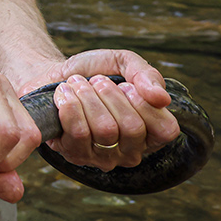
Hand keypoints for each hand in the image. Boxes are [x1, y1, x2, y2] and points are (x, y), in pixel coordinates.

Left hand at [43, 50, 180, 171]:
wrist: (55, 75)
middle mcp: (130, 151)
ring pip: (105, 130)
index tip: (124, 85)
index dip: (144, 103)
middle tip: (97, 81)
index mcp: (150, 132)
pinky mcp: (74, 155)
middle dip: (111, 95)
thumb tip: (162, 98)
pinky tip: (65, 94)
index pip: (166, 130)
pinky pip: (78, 133)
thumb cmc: (93, 72)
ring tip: (79, 85)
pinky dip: (70, 104)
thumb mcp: (123, 63)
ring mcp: (102, 157)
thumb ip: (146, 74)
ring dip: (88, 97)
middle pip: (133, 128)